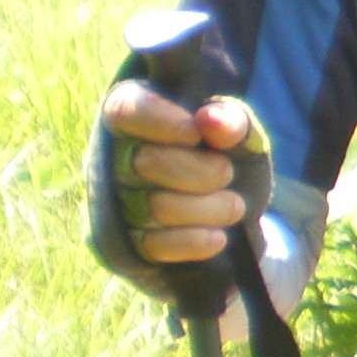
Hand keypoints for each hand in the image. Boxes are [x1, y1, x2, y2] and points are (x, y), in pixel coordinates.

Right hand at [98, 82, 258, 262]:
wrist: (233, 221)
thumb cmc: (229, 163)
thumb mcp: (241, 138)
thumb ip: (233, 122)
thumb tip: (213, 119)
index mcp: (136, 122)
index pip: (124, 110)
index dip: (159, 119)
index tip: (195, 132)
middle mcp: (115, 161)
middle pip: (145, 162)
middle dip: (201, 171)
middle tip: (227, 173)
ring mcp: (117, 205)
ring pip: (155, 207)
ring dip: (209, 208)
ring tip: (234, 206)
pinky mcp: (128, 246)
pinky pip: (155, 245)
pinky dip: (194, 240)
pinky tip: (217, 237)